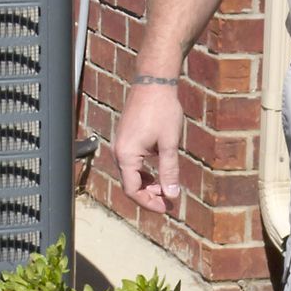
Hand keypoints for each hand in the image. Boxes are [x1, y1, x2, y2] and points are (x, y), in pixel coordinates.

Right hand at [113, 79, 184, 213]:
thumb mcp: (169, 144)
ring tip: (166, 188)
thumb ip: (169, 171)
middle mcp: (118, 152)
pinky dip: (144, 172)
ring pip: (130, 174)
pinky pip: (131, 163)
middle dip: (149, 195)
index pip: (132, 190)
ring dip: (147, 184)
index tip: (167, 208)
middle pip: (130, 184)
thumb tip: (172, 195)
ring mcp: (120, 145)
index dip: (149, 203)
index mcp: (126, 155)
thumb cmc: (162, 111)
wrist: (153, 82)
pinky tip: (159, 173)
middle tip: (170, 201)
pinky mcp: (125, 139)